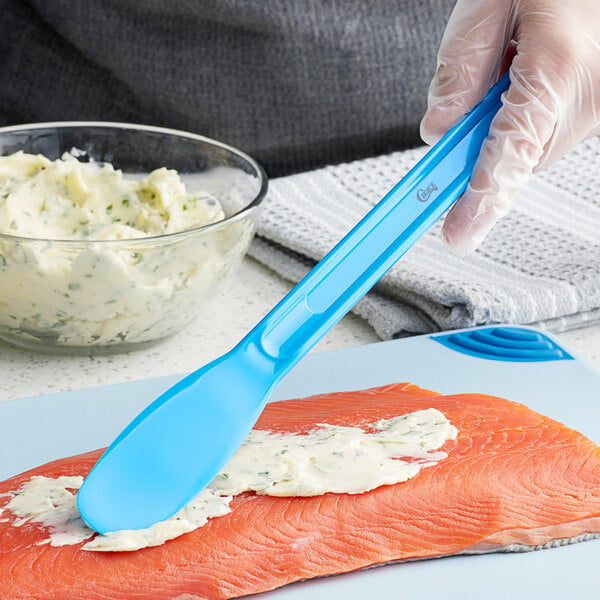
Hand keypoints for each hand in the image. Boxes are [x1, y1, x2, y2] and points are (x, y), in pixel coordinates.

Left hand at [420, 0, 599, 252]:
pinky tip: (533, 71)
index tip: (459, 235)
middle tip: (469, 106)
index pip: (509, 154)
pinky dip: (527, 118)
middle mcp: (590, 95)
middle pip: (517, 158)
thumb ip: (461, 65)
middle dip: (482, 146)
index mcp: (558, 65)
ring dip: (506, 125)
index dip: (480, 201)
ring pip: (533, 146)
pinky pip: (551, 131)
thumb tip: (438, 130)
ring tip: (514, 63)